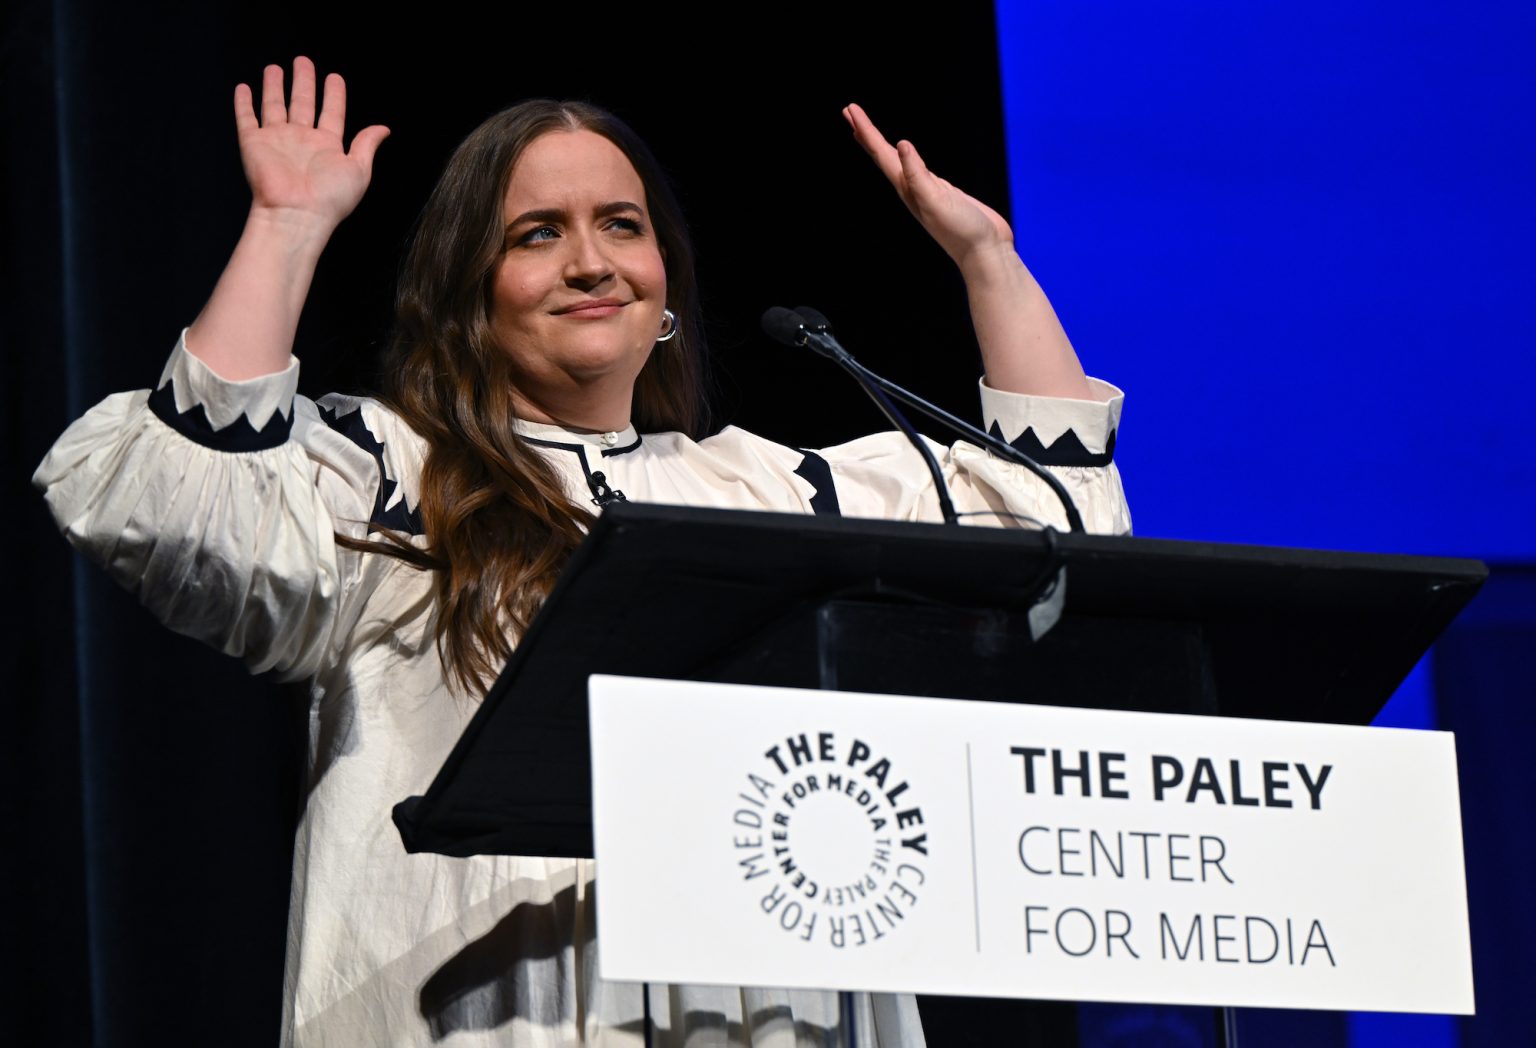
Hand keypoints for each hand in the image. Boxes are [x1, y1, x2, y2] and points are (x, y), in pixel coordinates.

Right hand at [235, 57, 388, 233]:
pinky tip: (244, 89)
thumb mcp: (359, 169)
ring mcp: (277, 140)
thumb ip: (367, 144)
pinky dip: (244, 103)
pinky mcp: (253, 143)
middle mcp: (302, 140)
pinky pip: (247, 118)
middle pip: (303, 103)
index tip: (335, 77)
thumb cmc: (329, 198)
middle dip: (304, 81)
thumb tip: (384, 129)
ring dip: (275, 86)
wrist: (296, 213)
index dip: (334, 94)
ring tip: (275, 68)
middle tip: (303, 61)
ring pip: (275, 105)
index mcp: (327, 146)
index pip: (332, 112)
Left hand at [842, 103, 1012, 272]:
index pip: (881, 153)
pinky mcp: (943, 193)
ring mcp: (927, 191)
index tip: (850, 109)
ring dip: (881, 146)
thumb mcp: (936, 200)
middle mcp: (912, 189)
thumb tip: (902, 145)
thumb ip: (918, 175)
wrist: (985, 253)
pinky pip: (917, 169)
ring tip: (867, 133)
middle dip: (866, 134)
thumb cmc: (962, 230)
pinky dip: (908, 158)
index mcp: (907, 188)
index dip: (866, 131)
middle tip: (848, 111)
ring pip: (897, 162)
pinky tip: (907, 156)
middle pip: (883, 156)